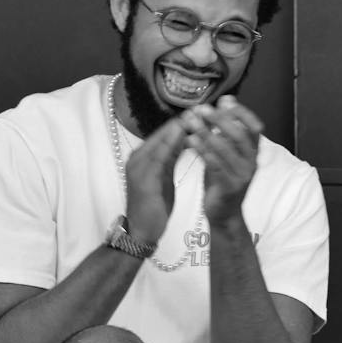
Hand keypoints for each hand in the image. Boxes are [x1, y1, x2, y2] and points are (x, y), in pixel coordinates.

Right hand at [123, 114, 192, 244]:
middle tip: (203, 110)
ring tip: (199, 119)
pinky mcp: (144, 178)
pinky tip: (190, 139)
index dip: (181, 123)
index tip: (200, 114)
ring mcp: (139, 166)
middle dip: (183, 122)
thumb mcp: (163, 178)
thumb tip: (183, 142)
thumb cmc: (153, 208)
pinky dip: (175, 145)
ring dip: (180, 129)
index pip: (163, 135)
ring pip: (162, 141)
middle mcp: (138, 157)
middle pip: (163, 134)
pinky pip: (162, 156)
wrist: (140, 231)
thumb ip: (170, 159)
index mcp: (142, 157)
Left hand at [180, 96, 262, 226]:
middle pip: (239, 135)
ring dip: (206, 132)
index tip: (224, 101)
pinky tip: (190, 140)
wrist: (225, 215)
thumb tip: (226, 103)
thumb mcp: (226, 154)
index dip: (241, 112)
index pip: (254, 127)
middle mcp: (251, 164)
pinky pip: (215, 165)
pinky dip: (202, 150)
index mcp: (253, 153)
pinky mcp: (229, 188)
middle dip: (219, 119)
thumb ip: (226, 132)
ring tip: (191, 121)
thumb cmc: (222, 181)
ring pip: (225, 149)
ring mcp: (242, 176)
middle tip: (201, 110)